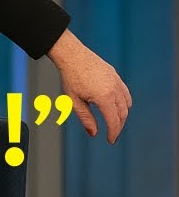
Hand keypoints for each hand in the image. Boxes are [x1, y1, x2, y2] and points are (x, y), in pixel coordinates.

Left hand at [47, 29, 131, 143]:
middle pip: (122, 114)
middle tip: (112, 134)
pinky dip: (124, 102)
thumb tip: (94, 133)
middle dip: (118, 126)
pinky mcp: (116, 76)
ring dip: (122, 115)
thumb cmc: (70, 77)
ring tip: (114, 122)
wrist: (72, 55)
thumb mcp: (74, 101)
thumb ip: (86, 118)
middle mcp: (114, 89)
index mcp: (104, 97)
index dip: (113, 133)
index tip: (110, 140)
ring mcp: (117, 81)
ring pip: (126, 103)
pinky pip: (125, 93)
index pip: (113, 121)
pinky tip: (117, 107)